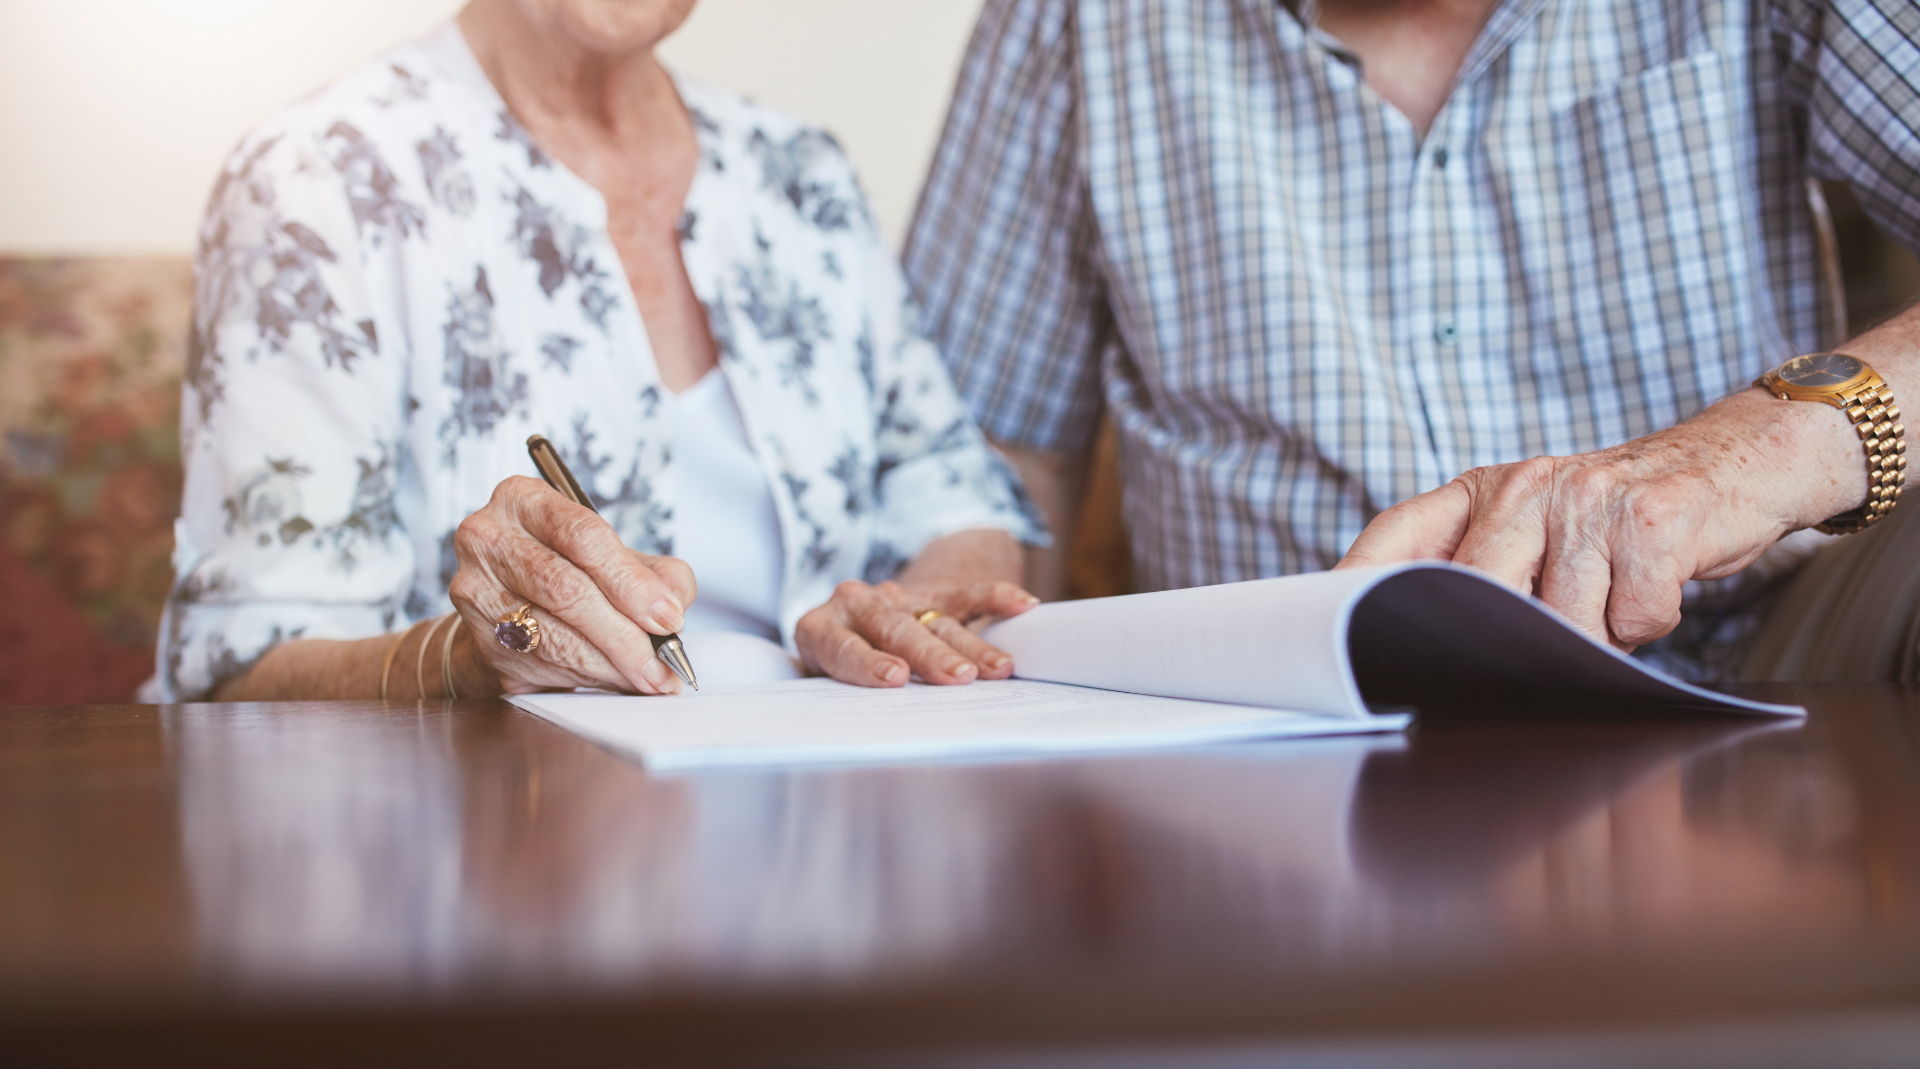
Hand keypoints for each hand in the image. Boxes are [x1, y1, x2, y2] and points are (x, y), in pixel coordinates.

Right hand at [449, 476, 696, 694]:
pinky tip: (615, 680)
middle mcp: (488, 538)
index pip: (583, 537)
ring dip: (610, 665)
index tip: (668, 617)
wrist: (510, 604)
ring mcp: (476, 590)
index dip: (631, 582)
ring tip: (648, 677)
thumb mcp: (617, 555)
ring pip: (552, 635)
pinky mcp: (480, 640)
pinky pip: (541, 665)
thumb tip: (671, 606)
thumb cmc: (570, 570)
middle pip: (566, 589)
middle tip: (663, 662)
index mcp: (523, 499)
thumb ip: (657, 573)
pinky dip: (587, 678)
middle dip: (624, 633)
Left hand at [795, 578, 1040, 686]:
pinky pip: (966, 594)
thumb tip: (859, 735)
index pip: (843, 646)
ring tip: (999, 670)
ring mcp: (896, 597)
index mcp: (820, 629)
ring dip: (969, 645)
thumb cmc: (836, 669)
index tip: (895, 678)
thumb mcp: (823, 683)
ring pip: (935, 619)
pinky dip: (995, 597)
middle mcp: (856, 606)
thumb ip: (838, 699)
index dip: (867, 662)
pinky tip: (1022, 605)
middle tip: (958, 678)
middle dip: (929, 654)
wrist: (853, 618)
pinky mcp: (931, 593)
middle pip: (895, 628)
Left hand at [1336, 390, 1862, 649]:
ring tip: (1613, 593)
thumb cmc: (1619, 515)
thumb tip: (1416, 644)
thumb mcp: (1537, 521)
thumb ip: (1482, 566)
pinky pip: (1632, 618)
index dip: (1353, 585)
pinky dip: (1650, 621)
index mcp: (1482, 489)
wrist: (1735, 462)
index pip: (1397, 537)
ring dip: (1595, 633)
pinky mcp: (1651, 523)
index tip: (1322, 632)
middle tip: (1542, 640)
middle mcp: (1525, 487)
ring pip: (1563, 623)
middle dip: (1511, 638)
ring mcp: (1588, 500)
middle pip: (1480, 596)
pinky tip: (1655, 585)